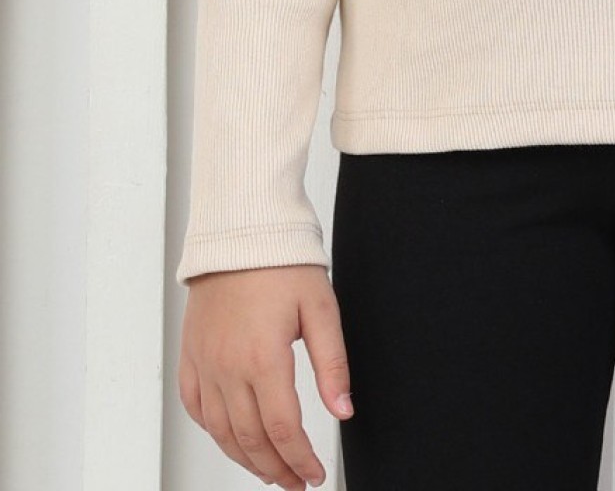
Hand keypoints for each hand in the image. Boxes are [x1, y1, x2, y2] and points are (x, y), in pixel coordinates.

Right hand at [178, 263, 353, 487]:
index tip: (314, 475)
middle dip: (276, 469)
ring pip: (221, 431)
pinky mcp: (190, 354)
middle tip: (295, 482)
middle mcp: (227, 367)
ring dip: (246, 459)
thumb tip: (342, 410)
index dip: (300, 460)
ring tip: (269, 470)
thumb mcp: (321, 308)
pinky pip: (195, 407)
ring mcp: (204, 362)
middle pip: (251, 439)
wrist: (240, 230)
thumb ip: (332, 364)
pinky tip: (231, 437)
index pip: (284, 430)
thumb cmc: (282, 262)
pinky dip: (214, 431)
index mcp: (263, 358)